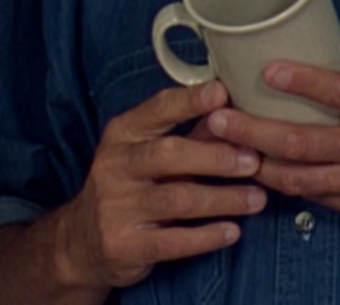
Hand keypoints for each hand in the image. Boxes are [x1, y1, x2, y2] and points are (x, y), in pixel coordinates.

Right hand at [47, 81, 266, 290]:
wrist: (82, 243)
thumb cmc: (132, 186)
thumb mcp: (152, 154)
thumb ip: (192, 135)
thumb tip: (238, 112)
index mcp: (123, 134)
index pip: (157, 110)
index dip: (189, 101)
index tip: (222, 93)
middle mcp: (114, 166)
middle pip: (169, 154)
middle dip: (216, 156)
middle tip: (254, 161)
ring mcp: (115, 208)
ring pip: (177, 199)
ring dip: (223, 199)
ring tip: (257, 199)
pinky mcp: (124, 246)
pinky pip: (173, 241)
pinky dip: (207, 236)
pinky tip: (233, 231)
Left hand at [205, 61, 339, 265]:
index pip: (337, 90)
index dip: (300, 79)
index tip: (267, 69)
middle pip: (297, 139)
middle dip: (251, 128)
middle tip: (217, 118)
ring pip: (295, 175)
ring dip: (256, 162)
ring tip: (226, 151)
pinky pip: (313, 196)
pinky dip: (285, 186)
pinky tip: (265, 176)